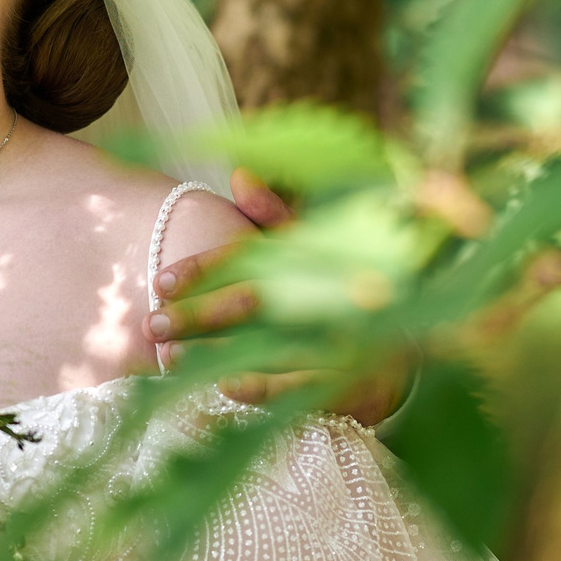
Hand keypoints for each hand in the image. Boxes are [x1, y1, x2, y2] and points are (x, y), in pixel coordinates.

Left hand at [147, 170, 411, 426]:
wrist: (408, 336)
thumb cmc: (343, 281)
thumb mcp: (316, 240)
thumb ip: (274, 212)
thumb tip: (238, 174)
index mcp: (311, 254)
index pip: (250, 256)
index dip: (204, 268)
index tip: (161, 282)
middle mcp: (323, 291)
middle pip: (251, 301)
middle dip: (198, 314)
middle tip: (152, 324)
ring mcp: (336, 337)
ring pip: (268, 344)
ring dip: (217, 353)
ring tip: (172, 358)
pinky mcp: (346, 376)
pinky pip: (300, 384)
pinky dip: (264, 386)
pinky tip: (226, 385)